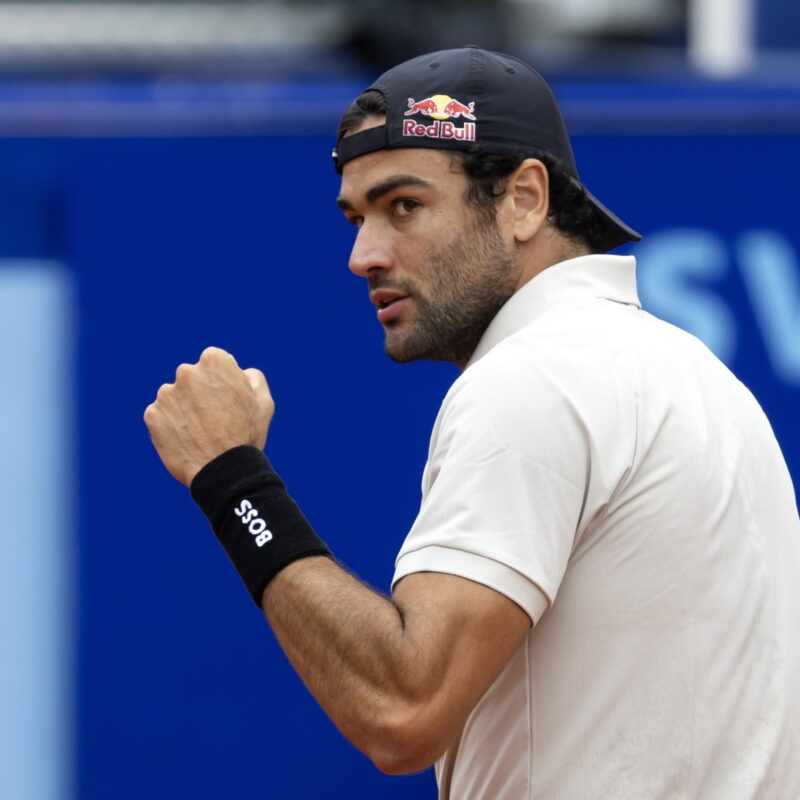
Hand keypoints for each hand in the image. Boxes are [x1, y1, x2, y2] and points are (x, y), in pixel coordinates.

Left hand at [144, 346, 273, 485]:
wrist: (222, 471)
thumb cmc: (247, 435)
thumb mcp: (263, 402)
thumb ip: (253, 378)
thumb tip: (242, 372)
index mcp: (214, 361)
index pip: (214, 362)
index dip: (222, 381)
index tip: (226, 400)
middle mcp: (186, 372)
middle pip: (192, 378)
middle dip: (200, 393)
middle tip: (213, 419)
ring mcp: (166, 394)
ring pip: (175, 397)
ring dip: (184, 409)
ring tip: (200, 433)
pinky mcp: (152, 415)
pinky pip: (161, 416)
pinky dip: (170, 426)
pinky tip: (186, 440)